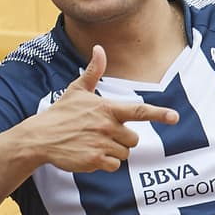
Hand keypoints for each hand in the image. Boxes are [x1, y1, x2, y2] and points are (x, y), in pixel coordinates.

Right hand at [32, 45, 178, 172]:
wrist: (40, 138)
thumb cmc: (61, 113)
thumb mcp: (77, 90)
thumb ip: (93, 71)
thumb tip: (99, 48)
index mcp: (107, 109)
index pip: (138, 112)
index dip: (159, 114)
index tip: (175, 117)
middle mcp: (107, 126)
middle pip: (134, 139)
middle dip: (123, 140)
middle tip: (103, 134)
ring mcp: (101, 144)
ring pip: (124, 154)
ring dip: (113, 152)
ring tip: (94, 143)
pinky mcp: (94, 160)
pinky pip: (113, 166)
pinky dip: (105, 164)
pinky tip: (90, 155)